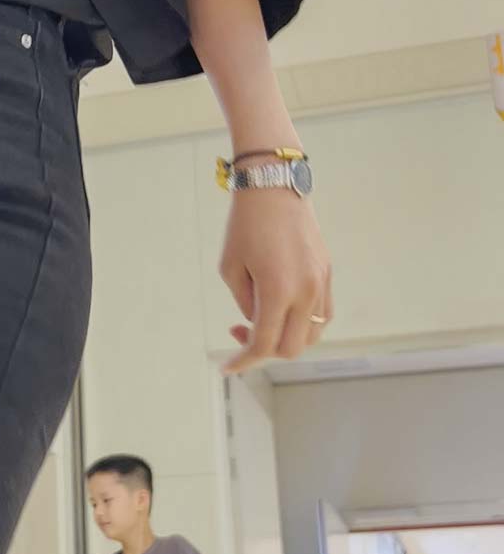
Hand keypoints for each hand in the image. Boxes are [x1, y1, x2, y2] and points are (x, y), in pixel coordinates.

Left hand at [222, 190, 332, 374]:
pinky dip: (303, 324)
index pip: (264, 344)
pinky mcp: (327, 273)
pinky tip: (283, 312)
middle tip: (239, 332)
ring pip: (312, 335)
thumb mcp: (231, 268)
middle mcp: (306, 291)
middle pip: (291, 348)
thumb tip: (258, 325)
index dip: (243, 361)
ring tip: (260, 321)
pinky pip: (323, 314)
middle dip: (264, 351)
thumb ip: (246, 304)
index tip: (227, 367)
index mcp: (278, 291)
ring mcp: (321, 283)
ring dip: (286, 339)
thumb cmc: (245, 225)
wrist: (275, 186)